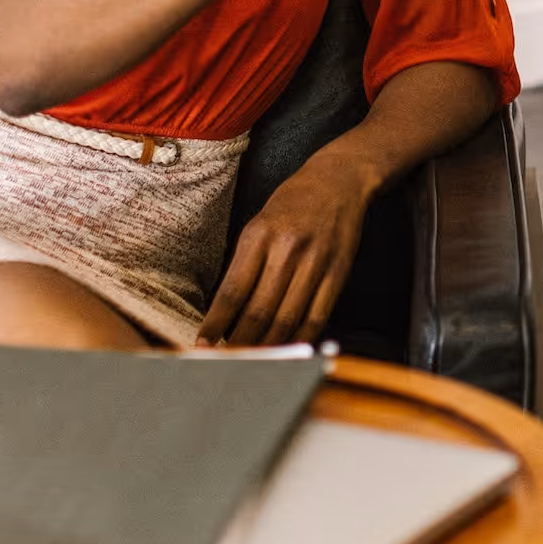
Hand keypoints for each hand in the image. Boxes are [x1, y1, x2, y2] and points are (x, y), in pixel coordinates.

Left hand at [198, 152, 376, 345]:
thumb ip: (244, 263)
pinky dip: (301, 338)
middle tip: (226, 363)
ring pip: (287, 319)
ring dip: (268, 346)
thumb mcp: (258, 224)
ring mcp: (315, 262)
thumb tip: (225, 310)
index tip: (203, 344)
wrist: (339, 180)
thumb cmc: (293, 203)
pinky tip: (288, 350)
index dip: (217, 323)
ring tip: (254, 363)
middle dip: (240, 343)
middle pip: (259, 311)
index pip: (232, 291)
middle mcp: (286, 249)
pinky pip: (317, 316)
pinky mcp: (338, 272)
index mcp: (259, 235)